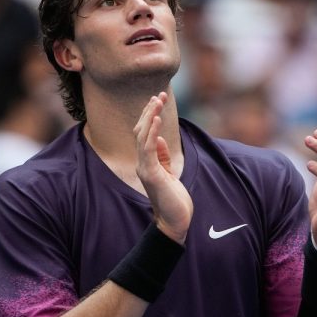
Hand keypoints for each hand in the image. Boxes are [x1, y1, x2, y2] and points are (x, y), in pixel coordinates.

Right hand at [134, 92, 192, 243]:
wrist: (175, 223)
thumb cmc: (173, 200)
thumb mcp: (169, 174)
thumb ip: (163, 157)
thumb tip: (160, 139)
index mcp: (147, 163)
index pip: (144, 134)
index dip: (149, 116)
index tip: (157, 100)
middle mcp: (142, 163)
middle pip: (141, 131)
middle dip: (149, 111)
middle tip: (159, 94)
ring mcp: (145, 168)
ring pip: (143, 137)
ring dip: (150, 116)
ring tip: (157, 100)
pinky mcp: (151, 174)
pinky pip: (148, 149)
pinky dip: (151, 132)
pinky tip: (156, 118)